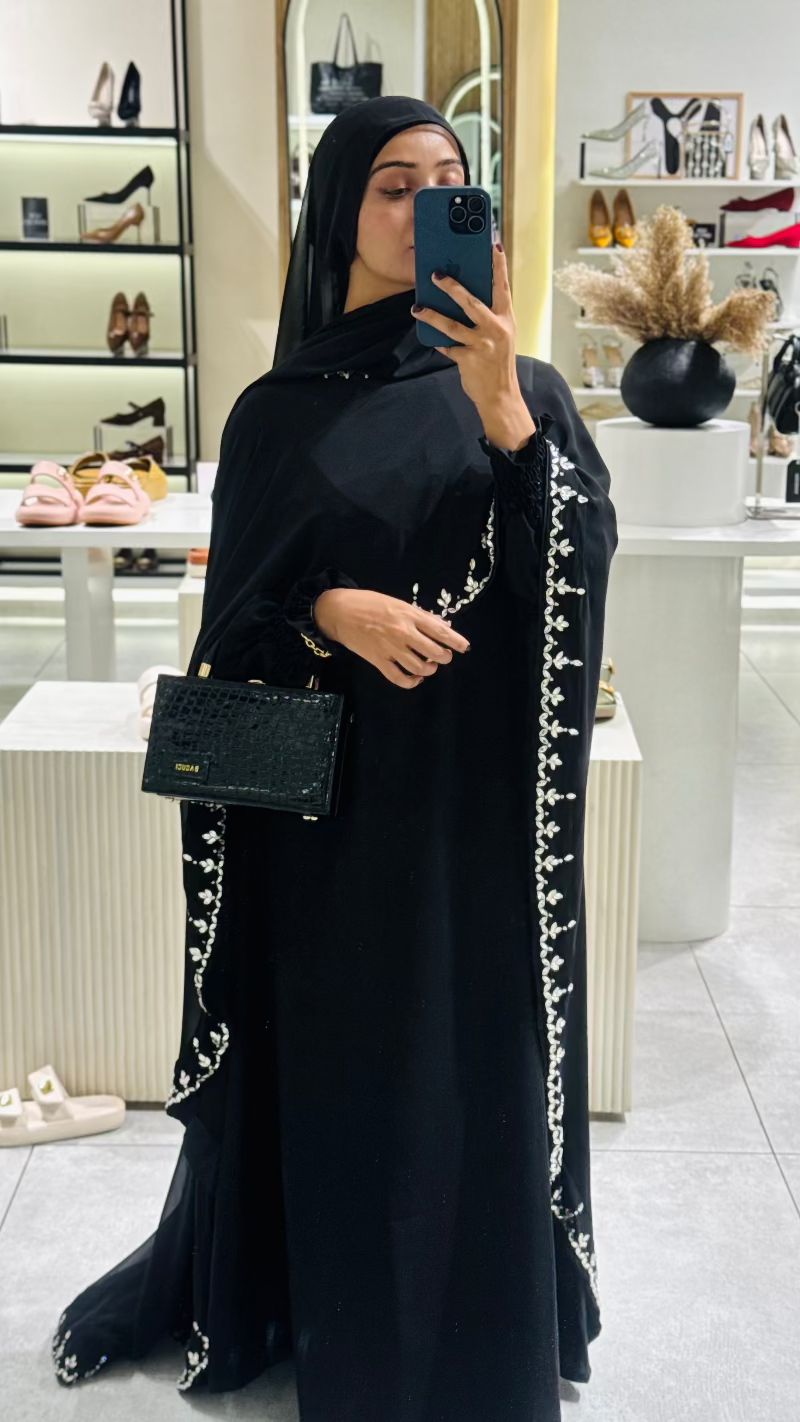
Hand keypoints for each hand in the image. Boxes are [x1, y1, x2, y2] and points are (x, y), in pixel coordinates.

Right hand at [313, 587, 469, 689]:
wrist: (339, 611)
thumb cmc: (370, 603)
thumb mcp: (399, 603)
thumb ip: (422, 616)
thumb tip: (444, 627)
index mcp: (410, 616)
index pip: (441, 632)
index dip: (456, 642)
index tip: (464, 647)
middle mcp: (403, 633)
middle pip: (434, 653)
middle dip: (443, 657)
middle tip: (442, 657)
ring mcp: (390, 648)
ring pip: (419, 667)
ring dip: (429, 670)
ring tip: (428, 666)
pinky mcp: (378, 661)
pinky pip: (399, 678)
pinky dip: (411, 682)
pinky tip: (415, 679)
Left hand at [411, 242, 535, 451]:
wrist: (500, 396)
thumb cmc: (497, 363)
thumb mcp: (500, 336)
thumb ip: (487, 317)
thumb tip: (464, 297)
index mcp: (506, 319)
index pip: (503, 287)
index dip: (498, 265)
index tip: (493, 244)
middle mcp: (496, 329)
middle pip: (471, 302)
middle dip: (452, 286)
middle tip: (436, 274)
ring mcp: (482, 345)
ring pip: (452, 325)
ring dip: (432, 315)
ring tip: (417, 307)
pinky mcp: (468, 359)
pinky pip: (447, 346)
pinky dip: (437, 342)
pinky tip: (428, 336)